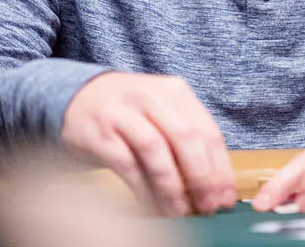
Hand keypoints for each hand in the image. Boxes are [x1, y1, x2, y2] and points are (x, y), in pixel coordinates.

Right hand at [61, 71, 235, 216]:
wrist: (79, 97)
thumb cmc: (131, 112)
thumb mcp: (163, 112)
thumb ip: (188, 140)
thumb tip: (215, 186)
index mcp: (176, 91)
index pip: (207, 131)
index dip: (220, 168)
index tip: (225, 197)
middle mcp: (151, 97)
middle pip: (186, 139)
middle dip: (201, 178)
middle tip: (207, 207)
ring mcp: (124, 113)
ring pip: (156, 152)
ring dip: (171, 187)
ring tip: (180, 212)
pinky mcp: (101, 133)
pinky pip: (128, 165)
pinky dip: (143, 189)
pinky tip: (152, 207)